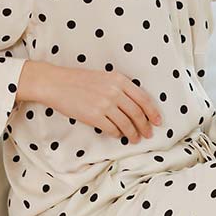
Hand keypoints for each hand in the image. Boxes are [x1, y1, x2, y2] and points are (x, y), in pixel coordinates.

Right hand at [39, 65, 163, 143]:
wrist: (57, 83)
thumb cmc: (79, 80)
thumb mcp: (104, 77)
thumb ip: (120, 87)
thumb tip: (135, 105)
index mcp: (119, 80)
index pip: (143, 98)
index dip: (153, 112)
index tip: (158, 121)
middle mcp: (114, 91)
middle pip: (137, 113)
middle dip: (145, 126)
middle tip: (148, 134)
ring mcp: (105, 104)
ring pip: (126, 124)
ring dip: (133, 133)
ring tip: (135, 139)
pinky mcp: (94, 116)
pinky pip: (112, 129)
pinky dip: (118, 134)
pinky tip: (118, 135)